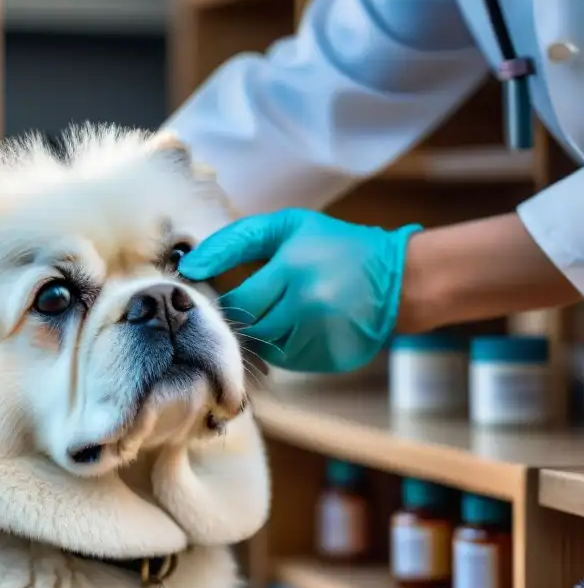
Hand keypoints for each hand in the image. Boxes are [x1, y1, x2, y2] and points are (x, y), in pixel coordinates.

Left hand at [178, 208, 421, 373]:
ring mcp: (319, 339)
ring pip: (264, 347)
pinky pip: (286, 360)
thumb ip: (235, 241)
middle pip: (248, 327)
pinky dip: (284, 345)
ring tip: (282, 309)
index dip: (226, 299)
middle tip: (254, 301)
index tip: (226, 293)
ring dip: (263, 331)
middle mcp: (307, 309)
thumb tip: (190, 265)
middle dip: (243, 316)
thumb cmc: (335, 246)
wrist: (398, 281)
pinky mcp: (327, 360)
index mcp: (294, 270)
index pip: (237, 300)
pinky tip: (300, 325)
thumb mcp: (287, 227)